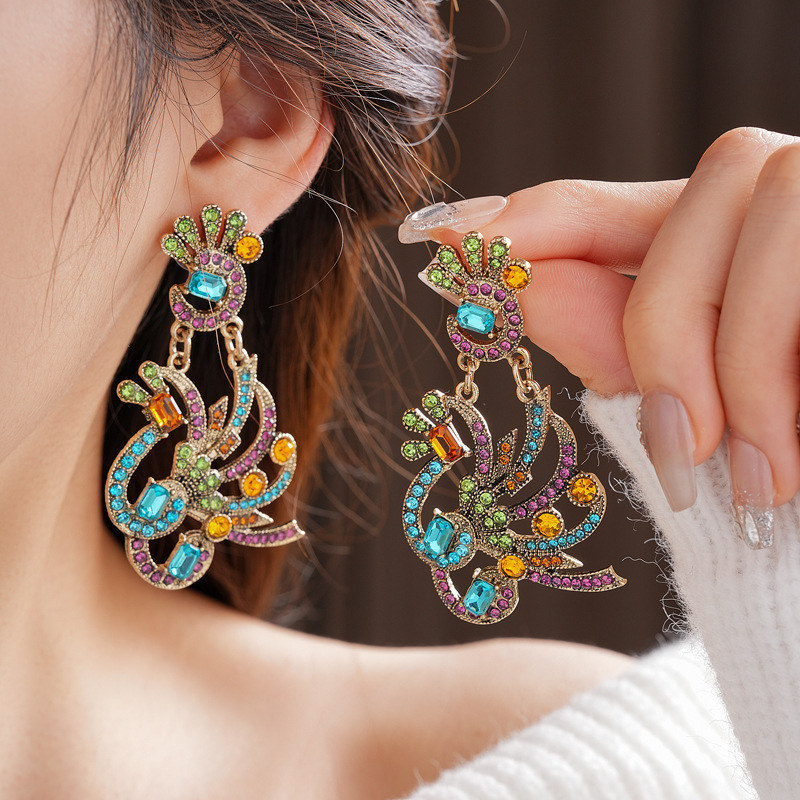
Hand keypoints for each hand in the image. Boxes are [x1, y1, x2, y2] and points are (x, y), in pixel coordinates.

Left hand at [399, 127, 799, 546]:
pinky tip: (794, 460)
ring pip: (779, 210)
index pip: (607, 199)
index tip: (443, 238)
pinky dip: (789, 374)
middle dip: (677, 320)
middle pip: (718, 180)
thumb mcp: (684, 393)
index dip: (533, 213)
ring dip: (747, 360)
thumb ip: (604, 329)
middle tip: (679, 444)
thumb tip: (497, 280)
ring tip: (760, 473)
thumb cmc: (778, 460)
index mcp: (725, 239)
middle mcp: (796, 201)